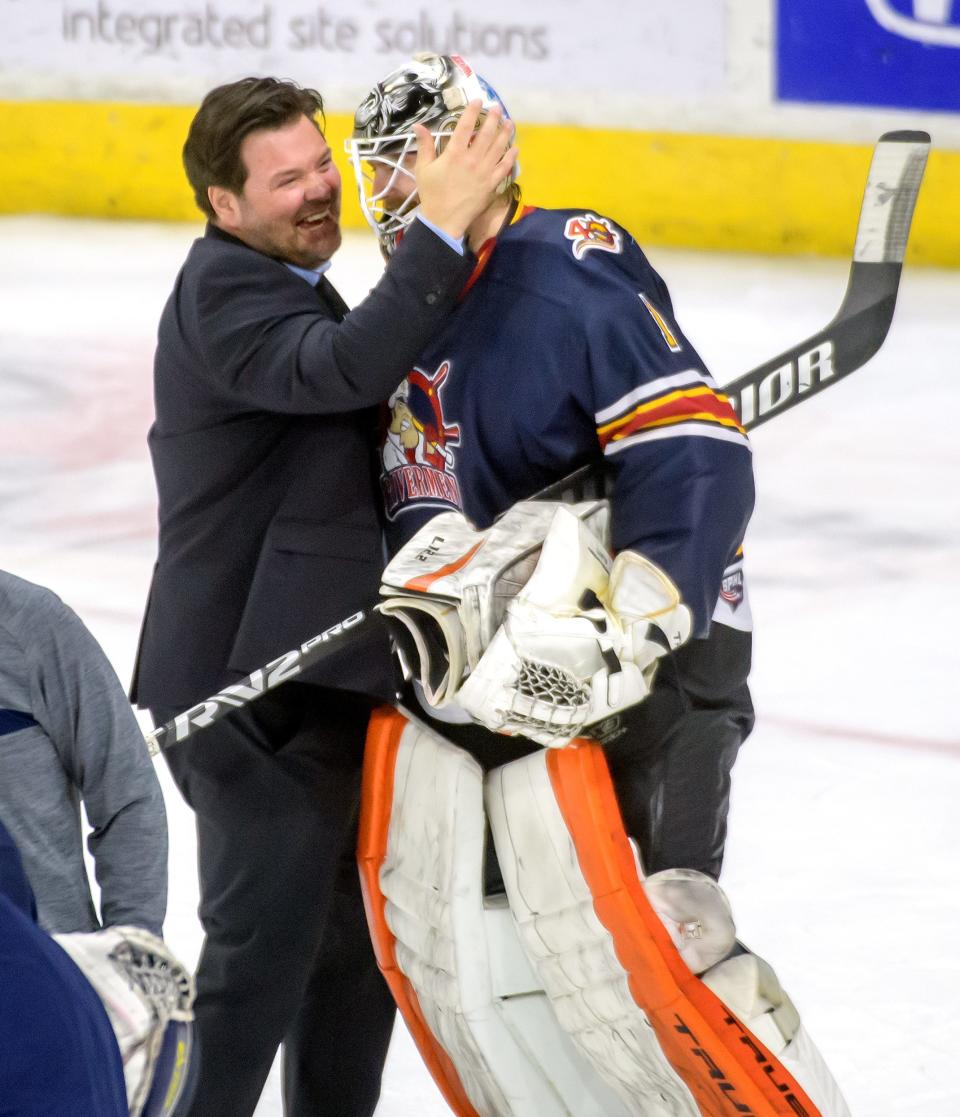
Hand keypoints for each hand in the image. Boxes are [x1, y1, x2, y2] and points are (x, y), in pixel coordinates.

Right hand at [413, 100, 517, 240]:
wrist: (444, 220)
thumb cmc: (432, 194)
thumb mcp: (423, 169)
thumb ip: (424, 146)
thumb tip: (418, 125)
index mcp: (454, 154)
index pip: (465, 126)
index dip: (472, 111)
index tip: (478, 100)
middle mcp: (472, 159)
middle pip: (486, 134)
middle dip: (493, 118)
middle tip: (497, 108)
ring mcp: (484, 172)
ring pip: (498, 148)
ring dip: (505, 133)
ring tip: (509, 122)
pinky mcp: (491, 185)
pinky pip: (504, 168)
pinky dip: (511, 157)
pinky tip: (515, 148)